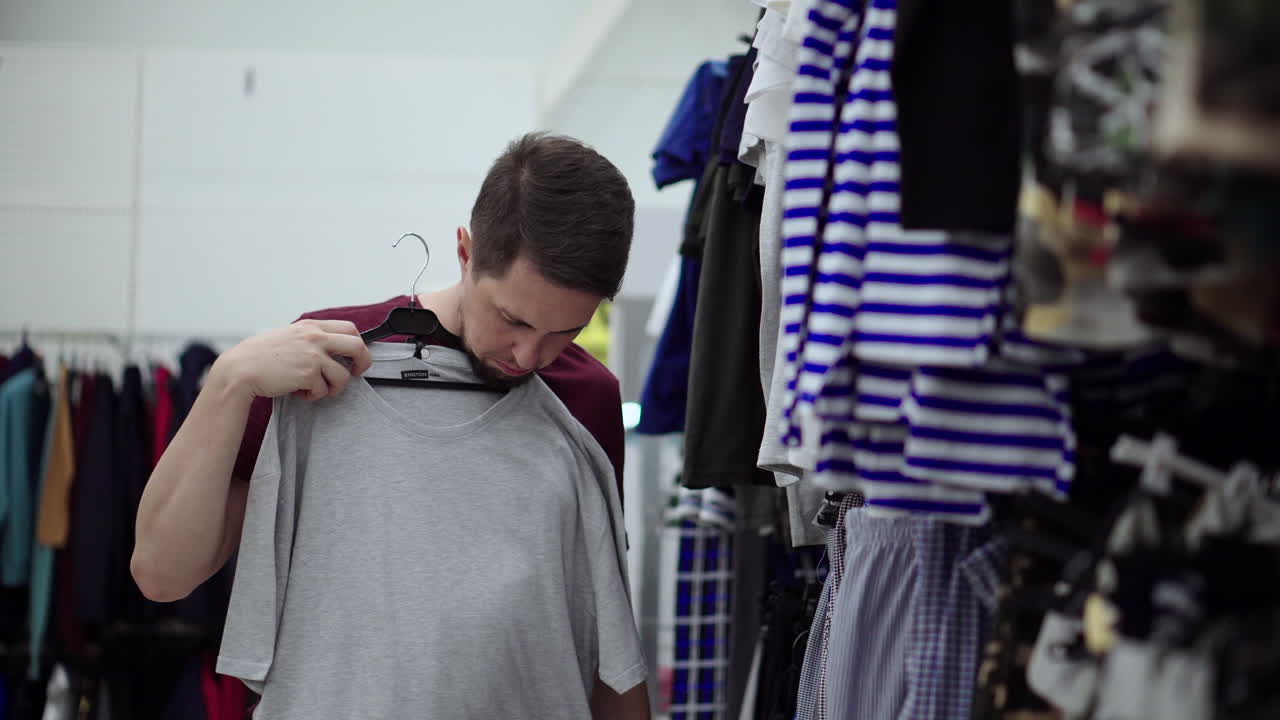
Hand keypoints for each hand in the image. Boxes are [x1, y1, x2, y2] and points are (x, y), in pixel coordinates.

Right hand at [216, 319, 374, 401]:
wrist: (240, 369)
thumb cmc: (260, 355)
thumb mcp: (288, 336)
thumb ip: (309, 338)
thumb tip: (332, 348)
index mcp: (310, 326)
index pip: (349, 328)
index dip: (358, 344)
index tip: (355, 357)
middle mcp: (315, 337)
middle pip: (357, 346)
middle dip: (363, 363)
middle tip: (354, 373)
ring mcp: (313, 355)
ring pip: (343, 376)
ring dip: (332, 387)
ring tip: (314, 388)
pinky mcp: (308, 373)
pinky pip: (323, 390)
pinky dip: (313, 395)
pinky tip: (298, 391)